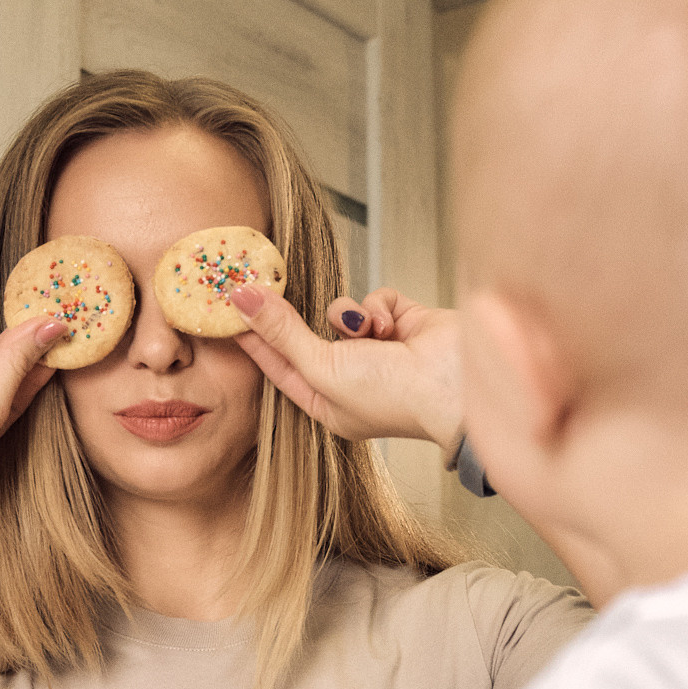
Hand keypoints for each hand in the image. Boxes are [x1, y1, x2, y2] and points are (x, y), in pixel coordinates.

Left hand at [231, 284, 462, 452]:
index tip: (227, 309)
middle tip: (263, 284)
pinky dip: (380, 308)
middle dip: (293, 318)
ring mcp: (378, 350)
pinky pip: (374, 300)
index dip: (254, 340)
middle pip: (306, 336)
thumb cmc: (394, 396)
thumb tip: (241, 300)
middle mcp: (352, 378)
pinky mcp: (403, 322)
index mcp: (328, 404)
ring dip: (349, 316)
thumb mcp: (324, 367)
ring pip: (339, 313)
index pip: (280, 367)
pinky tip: (393, 326)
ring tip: (368, 333)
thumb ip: (282, 332)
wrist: (459, 385)